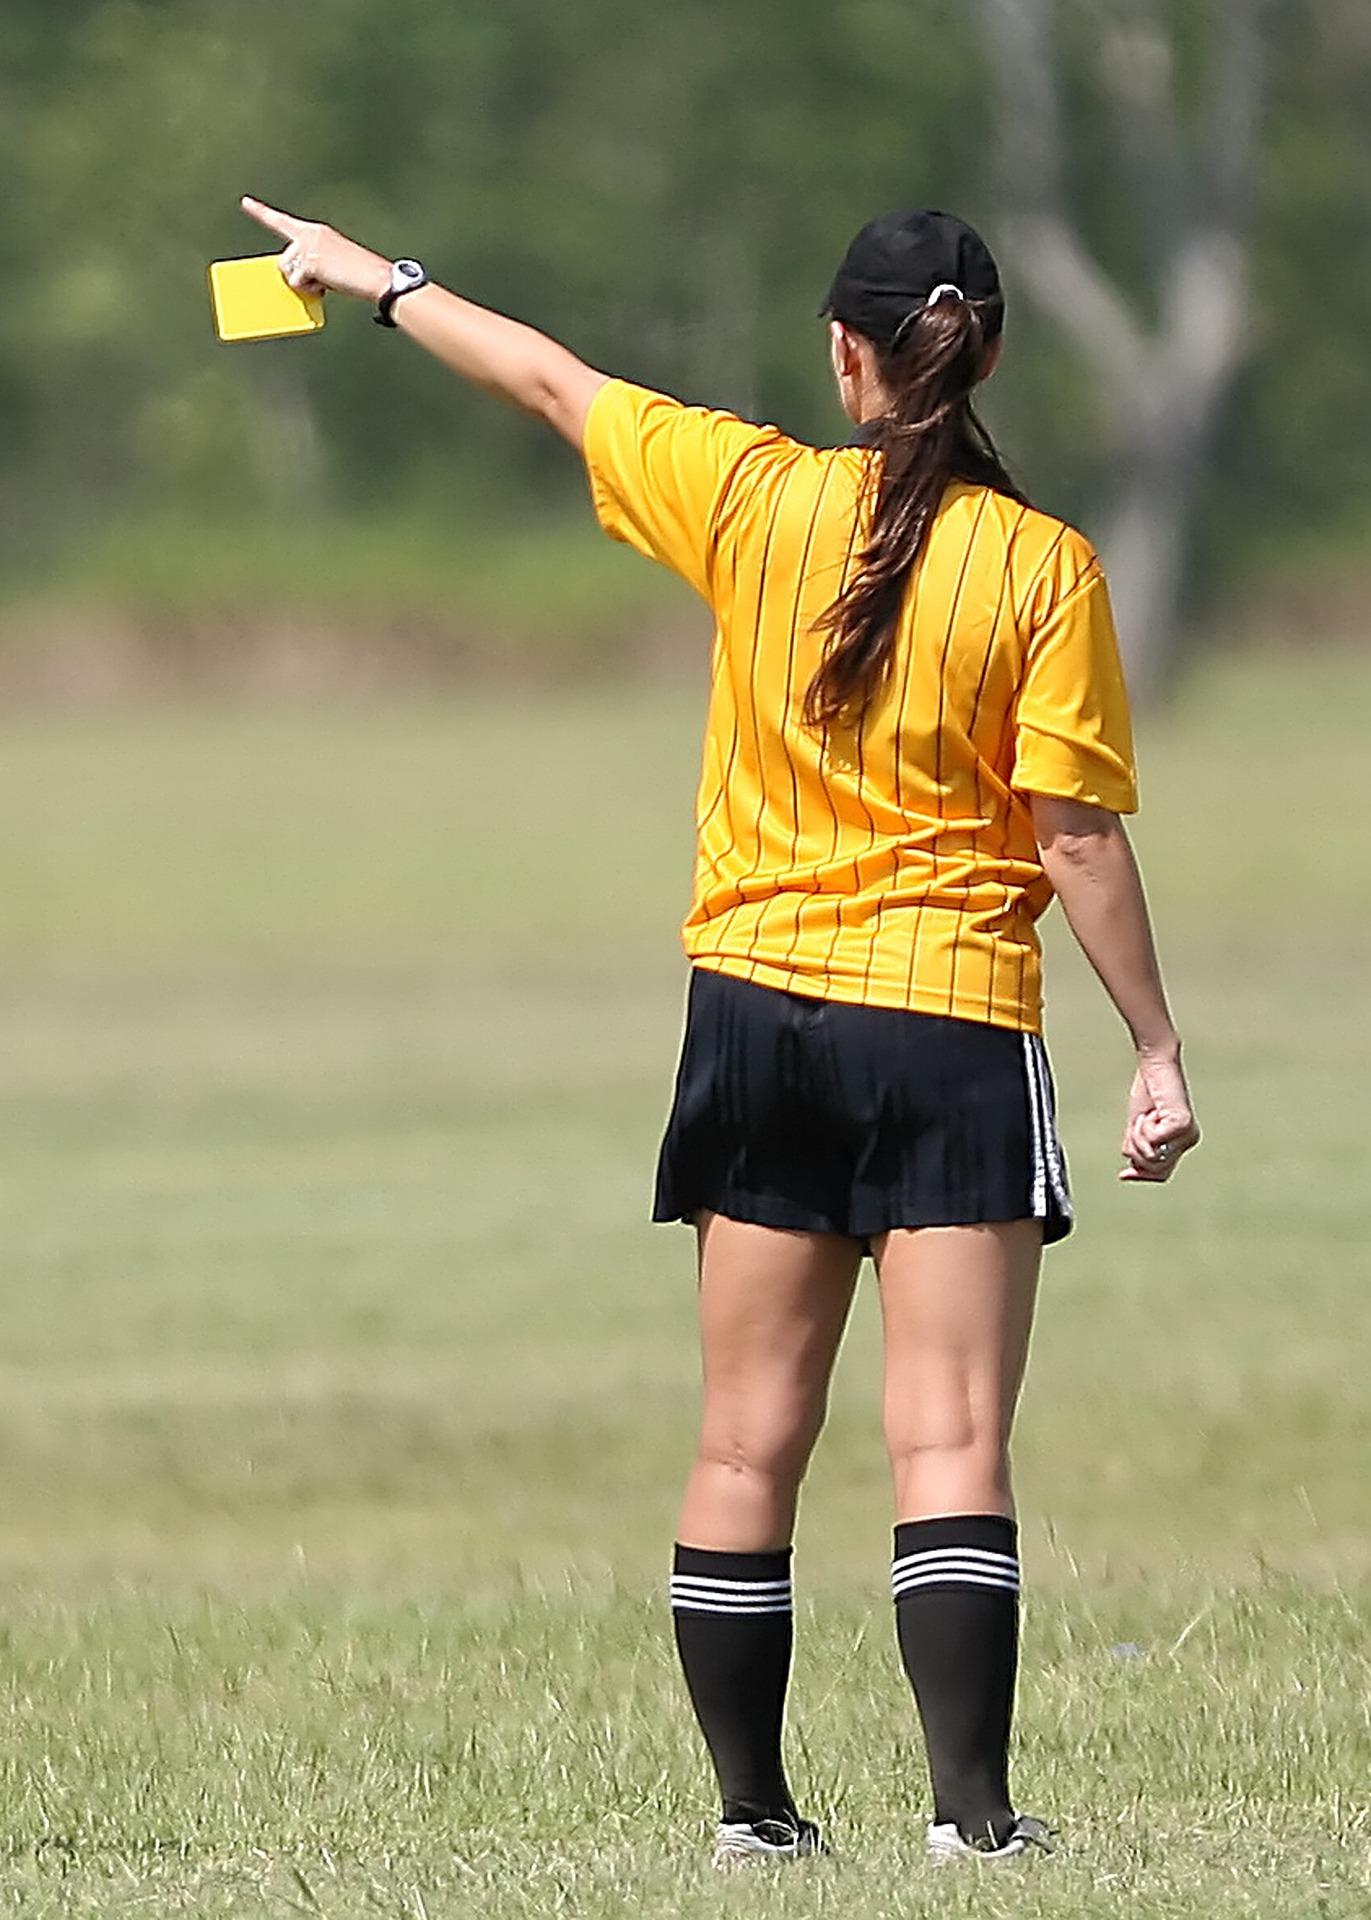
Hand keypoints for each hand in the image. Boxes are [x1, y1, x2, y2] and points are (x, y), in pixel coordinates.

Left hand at [240, 195, 390, 302]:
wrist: (376, 277)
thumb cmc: (359, 275)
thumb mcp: (331, 264)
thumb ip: (311, 264)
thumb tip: (292, 278)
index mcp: (316, 231)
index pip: (283, 222)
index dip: (261, 212)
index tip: (246, 203)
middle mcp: (309, 234)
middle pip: (284, 258)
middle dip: (296, 274)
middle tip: (322, 280)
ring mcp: (308, 246)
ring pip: (287, 271)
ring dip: (303, 283)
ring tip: (328, 281)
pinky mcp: (309, 261)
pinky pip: (297, 282)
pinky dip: (310, 290)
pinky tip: (326, 285)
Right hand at [1120, 1049, 1198, 1182]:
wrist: (1154, 1065)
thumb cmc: (1147, 1093)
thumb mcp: (1138, 1128)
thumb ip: (1139, 1150)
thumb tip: (1129, 1173)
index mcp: (1182, 1142)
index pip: (1161, 1174)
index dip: (1141, 1175)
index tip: (1124, 1174)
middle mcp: (1189, 1140)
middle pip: (1153, 1169)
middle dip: (1136, 1149)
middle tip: (1138, 1124)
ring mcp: (1187, 1134)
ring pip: (1151, 1157)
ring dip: (1138, 1136)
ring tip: (1146, 1116)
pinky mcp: (1182, 1126)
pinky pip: (1152, 1142)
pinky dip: (1143, 1128)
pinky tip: (1151, 1112)